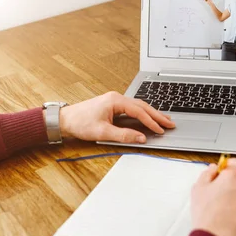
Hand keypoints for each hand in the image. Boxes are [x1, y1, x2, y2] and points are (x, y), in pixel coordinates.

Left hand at [58, 91, 174, 143]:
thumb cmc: (80, 122)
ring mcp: (115, 101)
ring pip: (139, 106)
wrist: (65, 119)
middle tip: (171, 123)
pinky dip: (143, 113)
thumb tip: (140, 137)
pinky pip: (133, 108)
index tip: (161, 130)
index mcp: (115, 101)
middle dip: (157, 115)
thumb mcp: (102, 132)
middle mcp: (117, 98)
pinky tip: (149, 117)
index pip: (139, 111)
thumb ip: (124, 135)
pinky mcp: (113, 105)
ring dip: (152, 114)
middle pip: (143, 106)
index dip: (152, 121)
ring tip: (165, 120)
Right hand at [190, 158, 235, 235]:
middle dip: (232, 185)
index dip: (224, 169)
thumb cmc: (208, 217)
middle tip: (218, 196)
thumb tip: (213, 170)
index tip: (219, 175)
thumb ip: (207, 174)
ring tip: (224, 211)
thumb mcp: (198, 189)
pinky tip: (232, 219)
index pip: (233, 163)